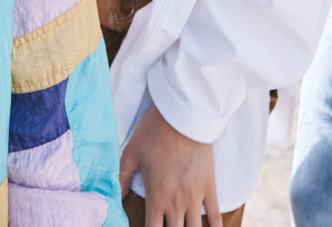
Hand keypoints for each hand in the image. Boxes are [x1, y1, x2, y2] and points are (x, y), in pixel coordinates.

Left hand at [120, 105, 220, 226]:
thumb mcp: (130, 154)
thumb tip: (116, 198)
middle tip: (168, 226)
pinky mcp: (209, 187)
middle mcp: (175, 203)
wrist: (182, 115)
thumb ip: (122, 179)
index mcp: (155, 198)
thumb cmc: (154, 132)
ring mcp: (194, 197)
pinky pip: (215, 216)